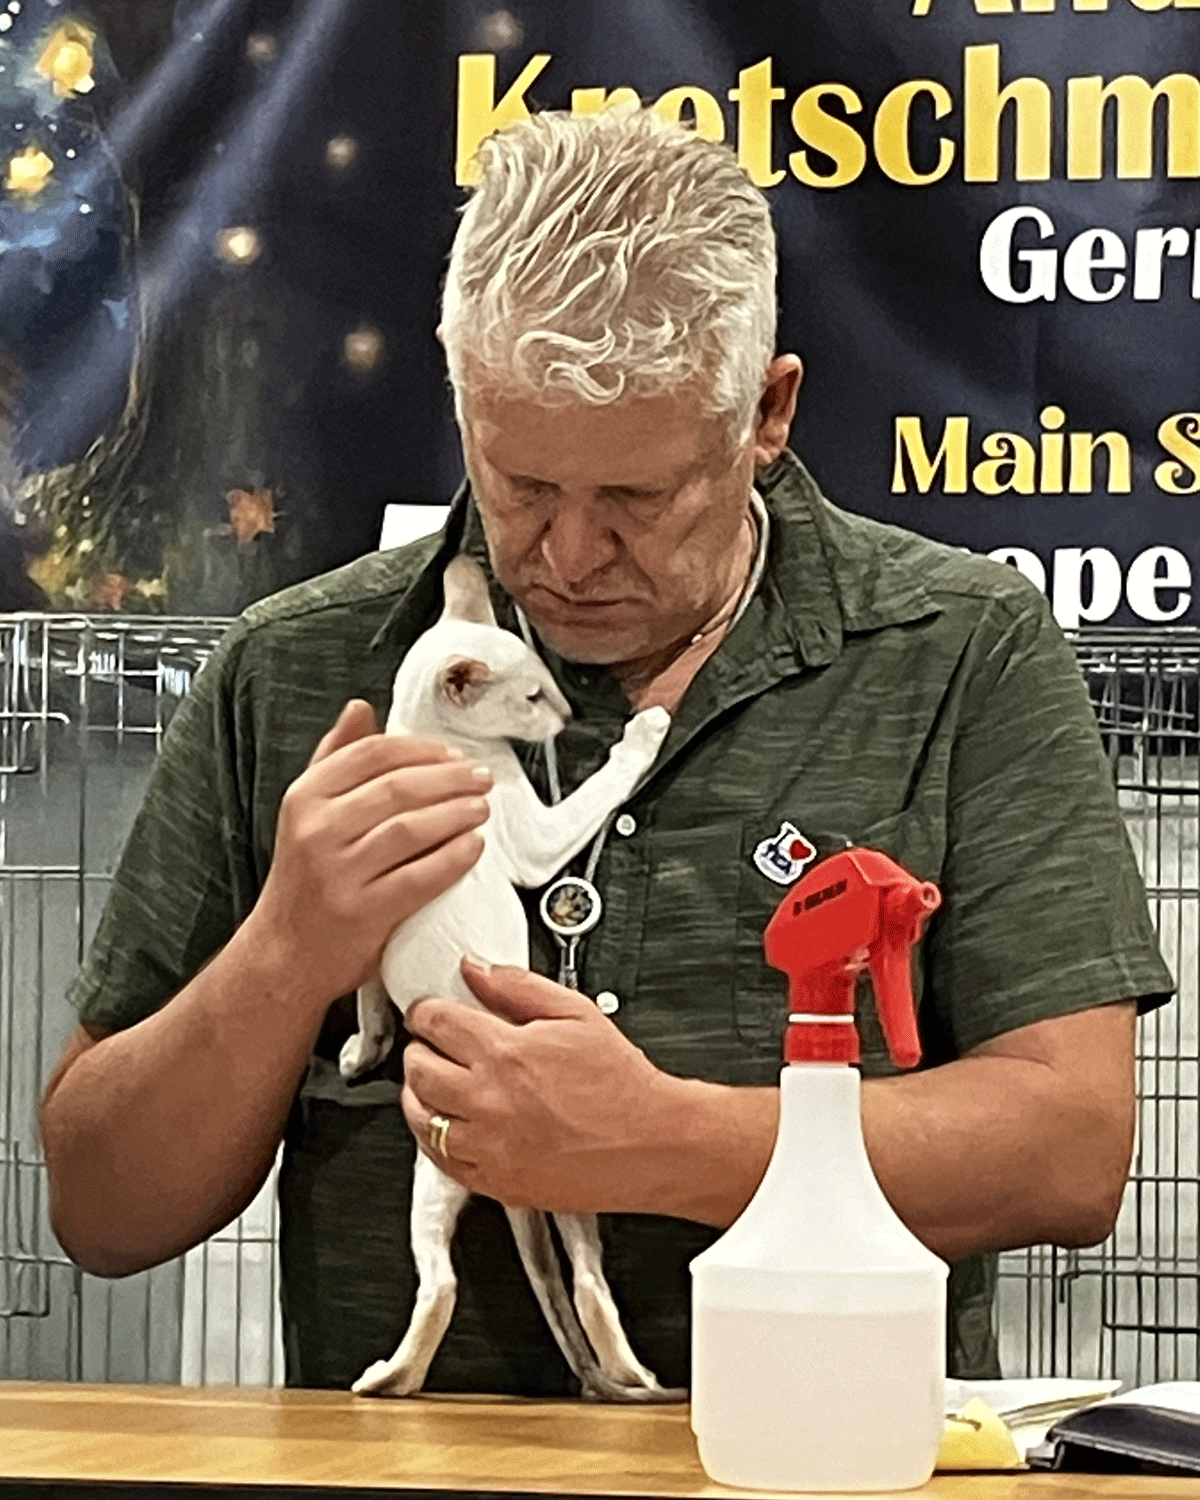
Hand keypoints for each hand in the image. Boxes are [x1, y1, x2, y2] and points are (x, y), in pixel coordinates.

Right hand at [247, 699, 491, 1008]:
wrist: (285, 954)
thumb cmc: (306, 881)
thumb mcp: (307, 812)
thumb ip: (335, 759)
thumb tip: (360, 709)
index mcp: (305, 798)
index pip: (373, 753)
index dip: (423, 749)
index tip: (454, 753)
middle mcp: (317, 830)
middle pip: (398, 787)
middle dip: (451, 779)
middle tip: (481, 779)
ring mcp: (339, 872)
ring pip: (412, 828)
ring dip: (458, 814)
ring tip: (481, 809)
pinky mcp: (364, 911)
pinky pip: (421, 876)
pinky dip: (454, 858)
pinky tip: (473, 847)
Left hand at [401, 958, 678, 1211]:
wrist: (650, 1143)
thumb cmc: (620, 1084)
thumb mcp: (576, 1012)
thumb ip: (517, 985)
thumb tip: (476, 968)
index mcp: (506, 1052)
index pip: (435, 1022)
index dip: (425, 1011)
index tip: (429, 1012)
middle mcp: (489, 1100)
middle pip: (419, 1068)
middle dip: (419, 1049)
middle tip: (431, 1044)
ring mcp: (488, 1145)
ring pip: (421, 1116)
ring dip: (419, 1093)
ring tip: (433, 1081)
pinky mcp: (495, 1181)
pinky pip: (440, 1160)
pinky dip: (434, 1138)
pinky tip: (446, 1123)